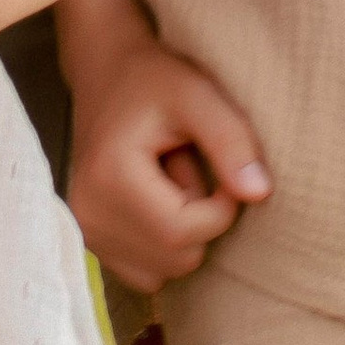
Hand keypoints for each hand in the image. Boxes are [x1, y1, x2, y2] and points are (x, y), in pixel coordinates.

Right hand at [61, 0, 273, 290]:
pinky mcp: (91, 240)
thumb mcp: (199, 94)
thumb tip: (259, 195)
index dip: (222, 208)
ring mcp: (85, 231)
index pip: (183, 232)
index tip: (225, 168)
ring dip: (182, 231)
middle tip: (186, 163)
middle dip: (200, 217)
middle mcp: (88, 214)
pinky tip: (155, 198)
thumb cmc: (155, 79)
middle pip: (177, 258)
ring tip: (169, 178)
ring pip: (165, 271)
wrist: (106, 71)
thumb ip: (231, 141)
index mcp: (108, 178)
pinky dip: (162, 243)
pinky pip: (148, 272)